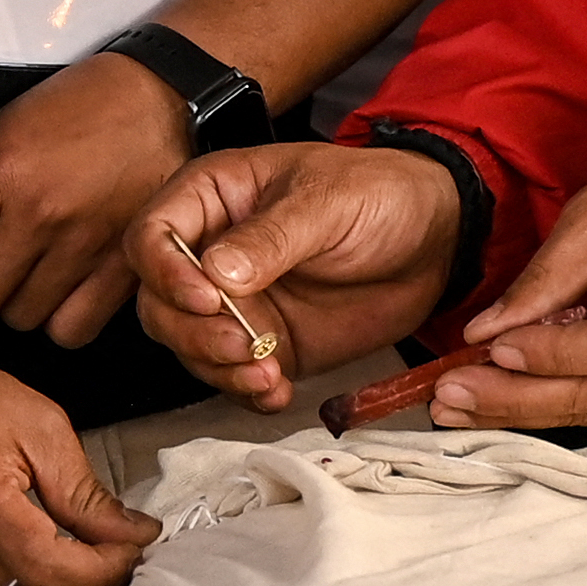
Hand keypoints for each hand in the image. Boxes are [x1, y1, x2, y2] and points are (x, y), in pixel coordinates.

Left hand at [0, 51, 192, 348]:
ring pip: (22, 319)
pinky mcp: (124, 262)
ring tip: (20, 283)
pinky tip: (58, 297)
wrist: (156, 94)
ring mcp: (84, 241)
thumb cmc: (76, 107)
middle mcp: (39, 211)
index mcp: (0, 172)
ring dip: (11, 311)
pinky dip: (58, 323)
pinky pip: (74, 327)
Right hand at [128, 139, 460, 412]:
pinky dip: (247, 391)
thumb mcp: (326, 202)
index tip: (206, 296)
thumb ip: (271, 237)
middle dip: (192, 332)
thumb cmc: (378, 193)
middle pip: (159, 301)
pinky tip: (278, 389)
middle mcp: (211, 251)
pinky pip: (232, 376)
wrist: (434, 239)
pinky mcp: (264, 343)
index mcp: (212, 197)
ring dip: (219, 368)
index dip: (166, 272)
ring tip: (268, 373)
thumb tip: (217, 272)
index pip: (152, 236)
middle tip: (242, 344)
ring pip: (188, 345)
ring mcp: (235, 302)